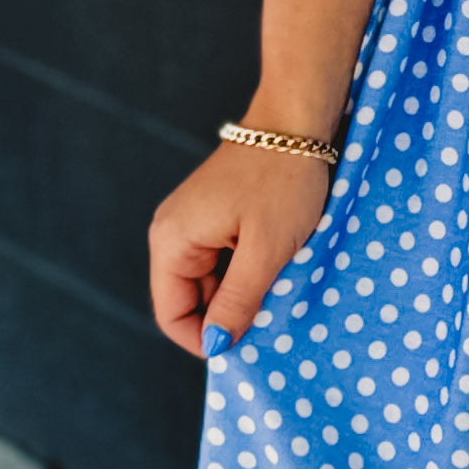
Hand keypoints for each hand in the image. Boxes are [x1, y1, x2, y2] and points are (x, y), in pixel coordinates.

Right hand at [148, 128, 333, 353]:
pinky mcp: (212, 217)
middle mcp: (172, 233)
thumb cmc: (282, 181)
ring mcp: (191, 223)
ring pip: (210, 283)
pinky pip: (221, 261)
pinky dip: (246, 273)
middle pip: (190, 300)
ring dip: (240, 295)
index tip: (249, 347)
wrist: (296, 121)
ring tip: (277, 290)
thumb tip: (216, 345)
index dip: (206, 339)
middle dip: (227, 317)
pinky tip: (275, 269)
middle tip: (272, 320)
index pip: (172, 315)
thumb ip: (239, 301)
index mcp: (172, 241)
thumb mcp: (266, 250)